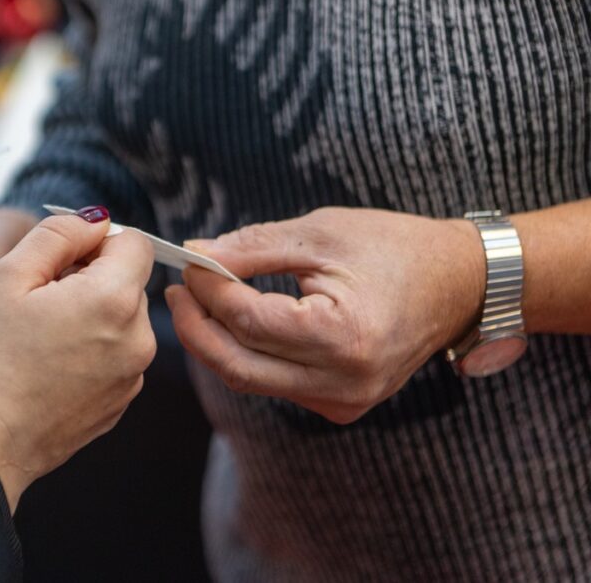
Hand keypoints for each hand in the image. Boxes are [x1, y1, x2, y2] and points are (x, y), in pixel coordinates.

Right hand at [0, 207, 156, 509]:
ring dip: (90, 316)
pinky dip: (90, 351)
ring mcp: (133, 376)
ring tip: (40, 339)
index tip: (60, 262)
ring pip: (121, 319)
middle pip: (129, 281)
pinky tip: (48, 366)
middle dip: (90, 279)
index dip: (96, 242)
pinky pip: (115, 356)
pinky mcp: (121, 402)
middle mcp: (138, 338)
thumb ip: (58, 234)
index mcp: (114, 299)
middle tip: (38, 302)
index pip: (135, 243)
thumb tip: (97, 220)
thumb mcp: (8, 276)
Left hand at [165, 207, 485, 423]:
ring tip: (198, 301)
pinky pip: (276, 385)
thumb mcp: (321, 232)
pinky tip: (235, 323)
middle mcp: (343, 381)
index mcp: (342, 335)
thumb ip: (252, 247)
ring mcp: (344, 401)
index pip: (248, 321)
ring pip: (252, 380)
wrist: (460, 283)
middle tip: (176, 292)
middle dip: (196, 328)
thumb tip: (196, 254)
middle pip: (238, 365)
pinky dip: (248, 355)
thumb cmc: (396, 247)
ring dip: (217, 343)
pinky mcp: (341, 405)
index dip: (207, 292)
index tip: (186, 264)